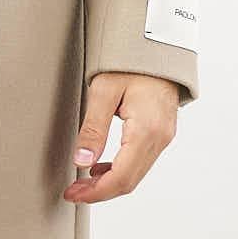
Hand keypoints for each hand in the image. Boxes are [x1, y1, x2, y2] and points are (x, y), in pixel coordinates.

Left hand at [64, 72, 179, 203]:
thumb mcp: (104, 91)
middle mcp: (160, 138)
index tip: (74, 194)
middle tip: (73, 192)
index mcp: (146, 130)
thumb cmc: (131, 62)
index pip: (121, 177)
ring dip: (109, 183)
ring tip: (82, 181)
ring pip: (136, 174)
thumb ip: (93, 128)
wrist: (157, 44)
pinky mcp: (161, 133)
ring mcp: (163, 137)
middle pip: (129, 181)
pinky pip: (141, 162)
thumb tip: (81, 161)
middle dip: (99, 192)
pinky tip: (99, 167)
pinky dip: (120, 171)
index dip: (96, 192)